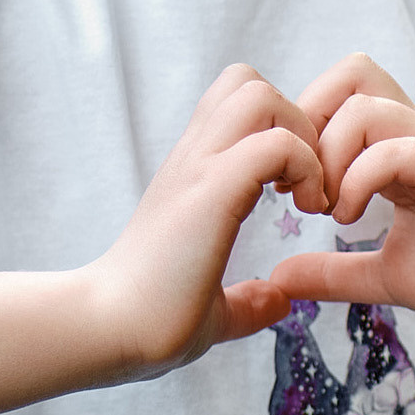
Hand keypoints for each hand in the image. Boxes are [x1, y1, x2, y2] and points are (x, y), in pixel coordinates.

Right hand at [84, 64, 329, 378]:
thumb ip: (246, 300)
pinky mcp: (210, 191)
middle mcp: (192, 159)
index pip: (233, 102)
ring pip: (259, 95)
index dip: (279, 129)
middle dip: (295, 121)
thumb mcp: (213, 308)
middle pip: (247, 82)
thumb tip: (279, 299)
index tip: (296, 190)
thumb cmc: (149, 323)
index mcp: (192, 176)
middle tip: (306, 184)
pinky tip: (305, 210)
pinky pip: (274, 144)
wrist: (108, 332)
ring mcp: (198, 168)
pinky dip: (304, 167)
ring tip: (307, 194)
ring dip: (300, 136)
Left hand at [268, 54, 414, 332]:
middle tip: (304, 187)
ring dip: (331, 158)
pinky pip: (398, 150)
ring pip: (365, 108)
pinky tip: (352, 220)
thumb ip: (335, 271)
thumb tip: (279, 277)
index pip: (340, 92)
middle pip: (352, 73)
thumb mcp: (386, 275)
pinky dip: (360, 180)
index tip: (290, 188)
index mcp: (397, 149)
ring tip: (330, 210)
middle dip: (310, 124)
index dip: (303, 128)